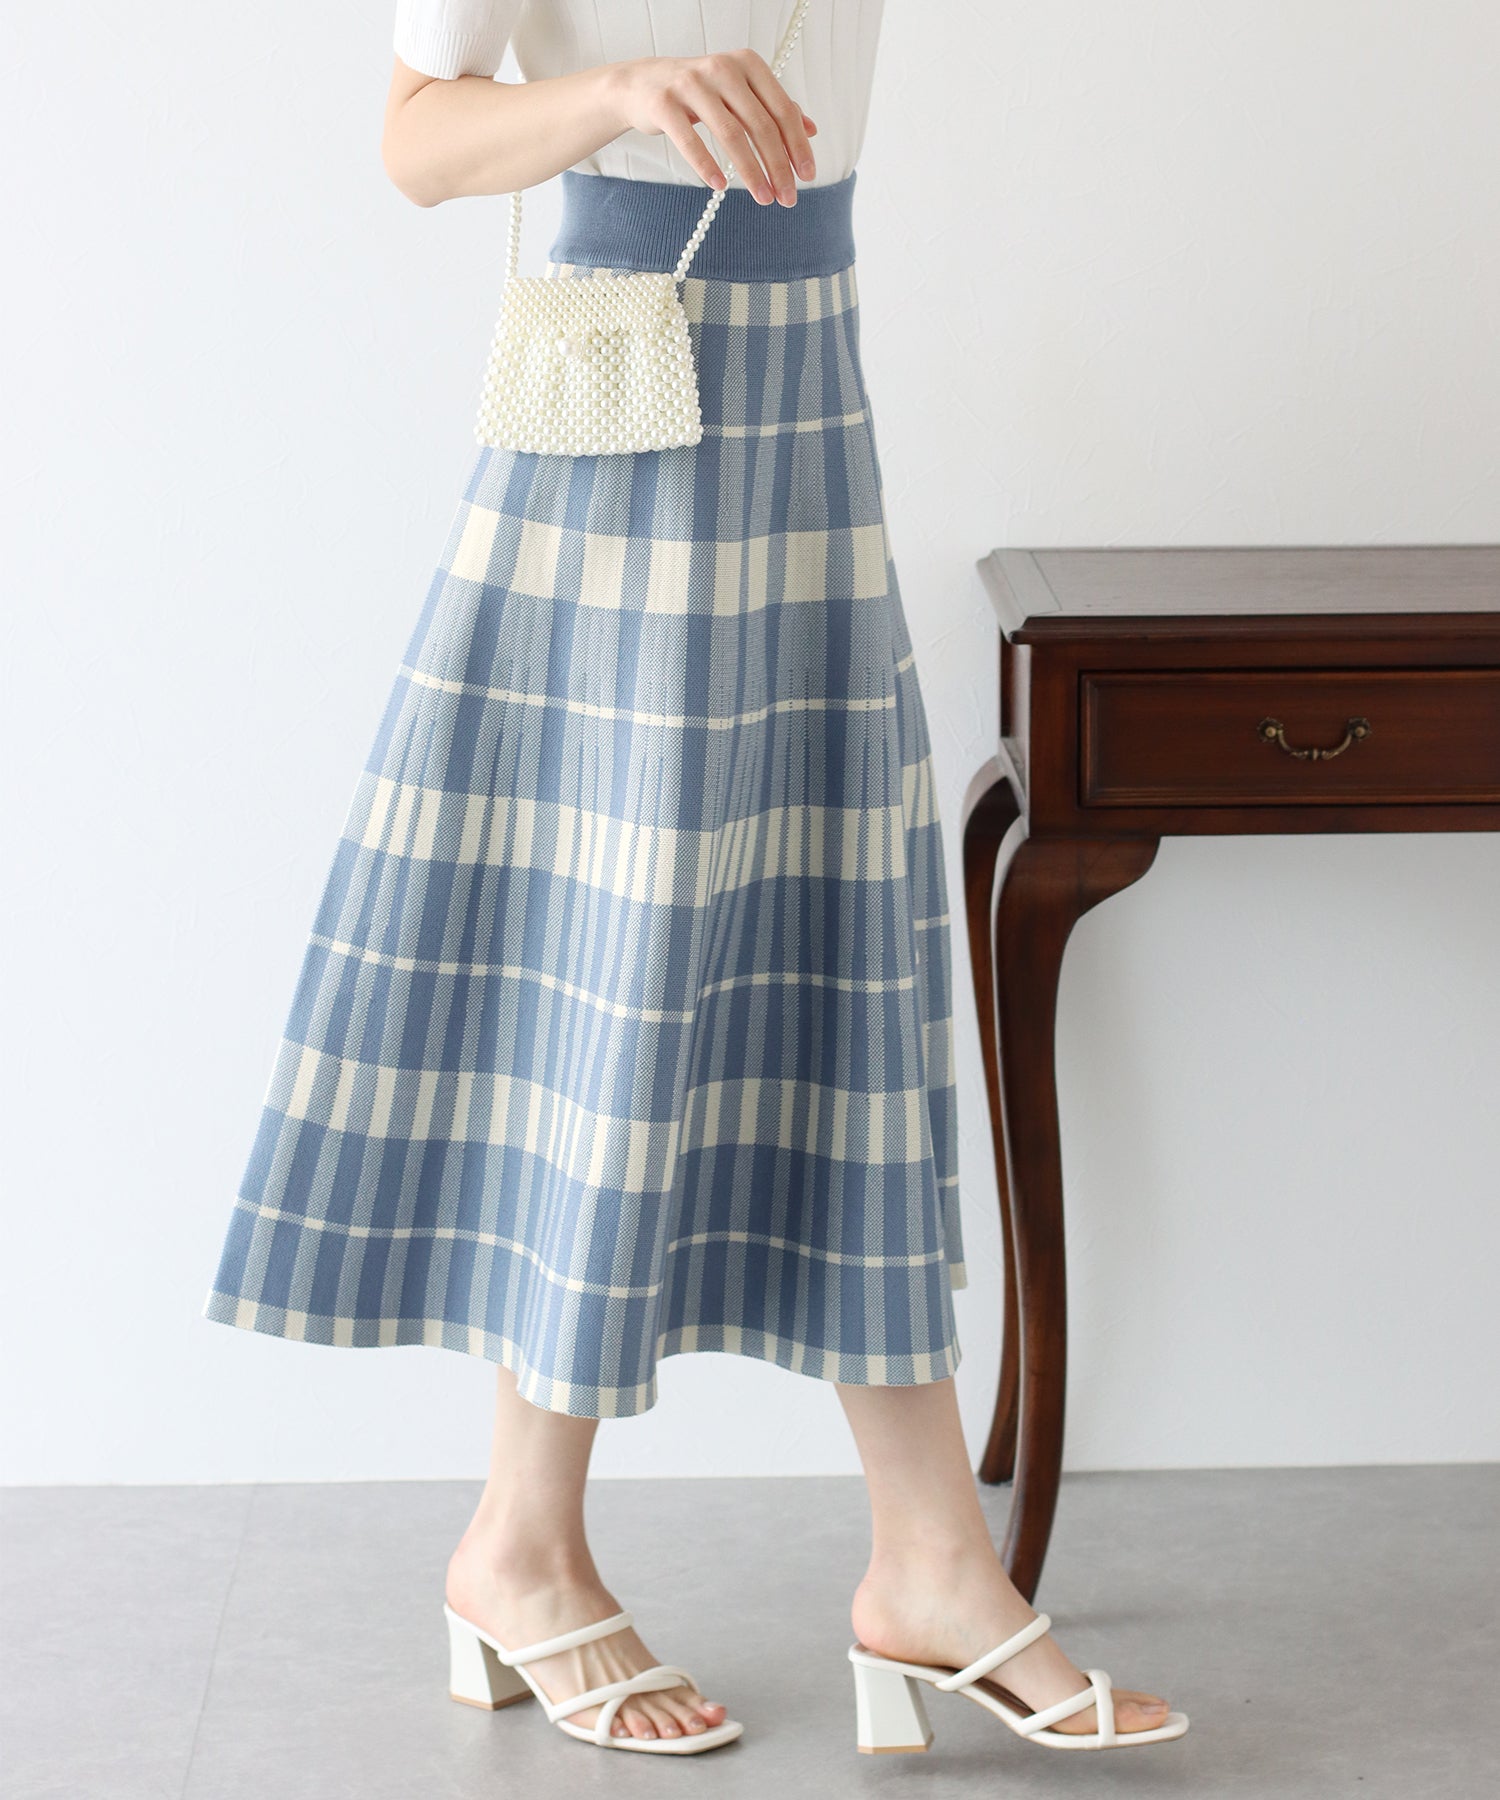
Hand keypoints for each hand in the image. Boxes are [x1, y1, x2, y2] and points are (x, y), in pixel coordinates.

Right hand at [607, 50, 817, 203]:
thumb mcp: (739, 93)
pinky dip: (707, 167)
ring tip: (764, 198)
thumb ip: (773, 107)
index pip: (782, 110)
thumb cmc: (699, 93)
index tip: (808, 177)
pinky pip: (691, 141)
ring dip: (751, 173)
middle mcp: (722, 69)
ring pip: (731, 135)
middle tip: (788, 198)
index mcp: (747, 65)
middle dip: (778, 166)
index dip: (797, 146)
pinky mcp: (665, 104)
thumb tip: (811, 130)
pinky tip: (720, 187)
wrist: (643, 84)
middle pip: (761, 125)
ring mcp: (691, 84)